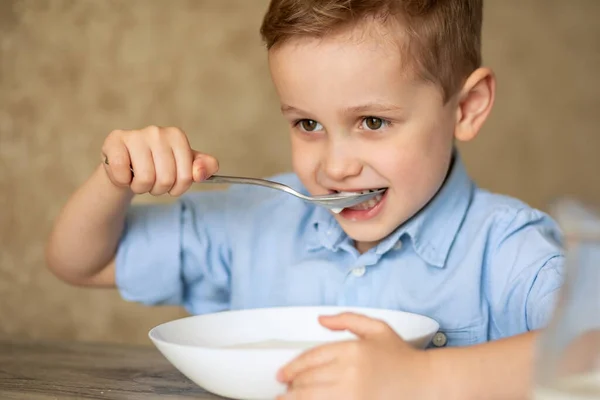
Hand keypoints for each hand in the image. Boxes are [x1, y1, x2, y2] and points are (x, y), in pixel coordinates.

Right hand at [101, 125, 218, 195]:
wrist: (127, 165)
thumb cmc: (159, 165)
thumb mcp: (185, 166)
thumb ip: (204, 168)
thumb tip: (199, 173)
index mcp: (177, 136)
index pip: (187, 176)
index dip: (178, 188)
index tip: (171, 183)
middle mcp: (157, 132)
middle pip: (166, 179)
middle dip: (159, 189)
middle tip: (152, 181)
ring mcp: (135, 135)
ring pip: (145, 179)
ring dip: (141, 187)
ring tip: (138, 178)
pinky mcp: (114, 142)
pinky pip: (122, 174)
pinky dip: (123, 182)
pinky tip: (124, 174)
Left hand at [277, 312, 436, 399]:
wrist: (427, 383)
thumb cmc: (403, 358)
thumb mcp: (377, 329)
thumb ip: (347, 320)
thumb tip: (320, 319)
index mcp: (352, 350)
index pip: (311, 359)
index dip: (292, 367)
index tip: (283, 374)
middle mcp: (349, 373)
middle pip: (308, 380)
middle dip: (292, 385)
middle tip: (283, 388)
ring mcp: (352, 395)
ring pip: (311, 398)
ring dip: (294, 399)